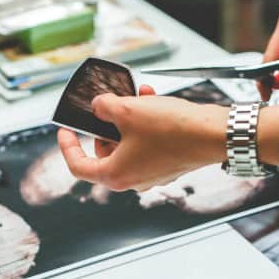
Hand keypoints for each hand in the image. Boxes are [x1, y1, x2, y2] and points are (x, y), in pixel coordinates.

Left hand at [58, 86, 227, 192]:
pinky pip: (146, 144)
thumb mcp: (128, 110)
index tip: (66, 131)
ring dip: (128, 120)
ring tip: (136, 97)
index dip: (67, 147)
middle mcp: (133, 180)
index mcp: (116, 175)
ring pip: (127, 144)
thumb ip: (103, 107)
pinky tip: (151, 102)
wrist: (212, 134)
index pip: (78, 166)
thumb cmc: (174, 130)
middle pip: (105, 152)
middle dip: (106, 126)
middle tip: (109, 106)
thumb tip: (99, 106)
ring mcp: (151, 174)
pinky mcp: (167, 165)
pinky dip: (145, 125)